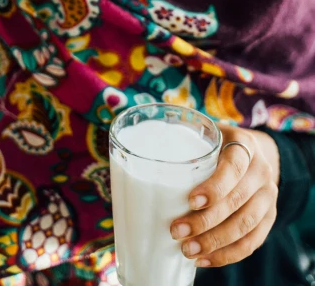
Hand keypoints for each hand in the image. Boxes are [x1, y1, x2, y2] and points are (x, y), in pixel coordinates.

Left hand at [170, 123, 279, 268]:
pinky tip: (204, 259)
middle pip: (238, 200)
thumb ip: (179, 140)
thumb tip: (125, 152)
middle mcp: (261, 170)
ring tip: (187, 250)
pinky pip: (252, 242)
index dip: (215, 186)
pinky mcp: (268, 218)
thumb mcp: (203, 134)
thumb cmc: (215, 145)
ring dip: (215, 242)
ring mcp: (268, 196)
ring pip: (246, 225)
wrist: (251, 155)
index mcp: (244, 145)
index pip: (234, 166)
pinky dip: (227, 255)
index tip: (191, 200)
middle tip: (176, 231)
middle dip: (206, 221)